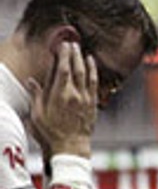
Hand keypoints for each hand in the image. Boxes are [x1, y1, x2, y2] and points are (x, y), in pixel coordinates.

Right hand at [28, 40, 98, 157]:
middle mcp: (74, 95)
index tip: (62, 45)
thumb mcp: (37, 115)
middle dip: (72, 54)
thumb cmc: (51, 133)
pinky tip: (91, 62)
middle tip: (71, 42)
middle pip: (75, 69)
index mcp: (58, 96)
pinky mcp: (92, 104)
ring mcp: (85, 99)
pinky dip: (93, 71)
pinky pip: (94, 83)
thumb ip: (36, 96)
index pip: (61, 70)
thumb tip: (31, 81)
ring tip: (80, 48)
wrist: (71, 147)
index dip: (62, 56)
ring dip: (82, 59)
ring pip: (85, 74)